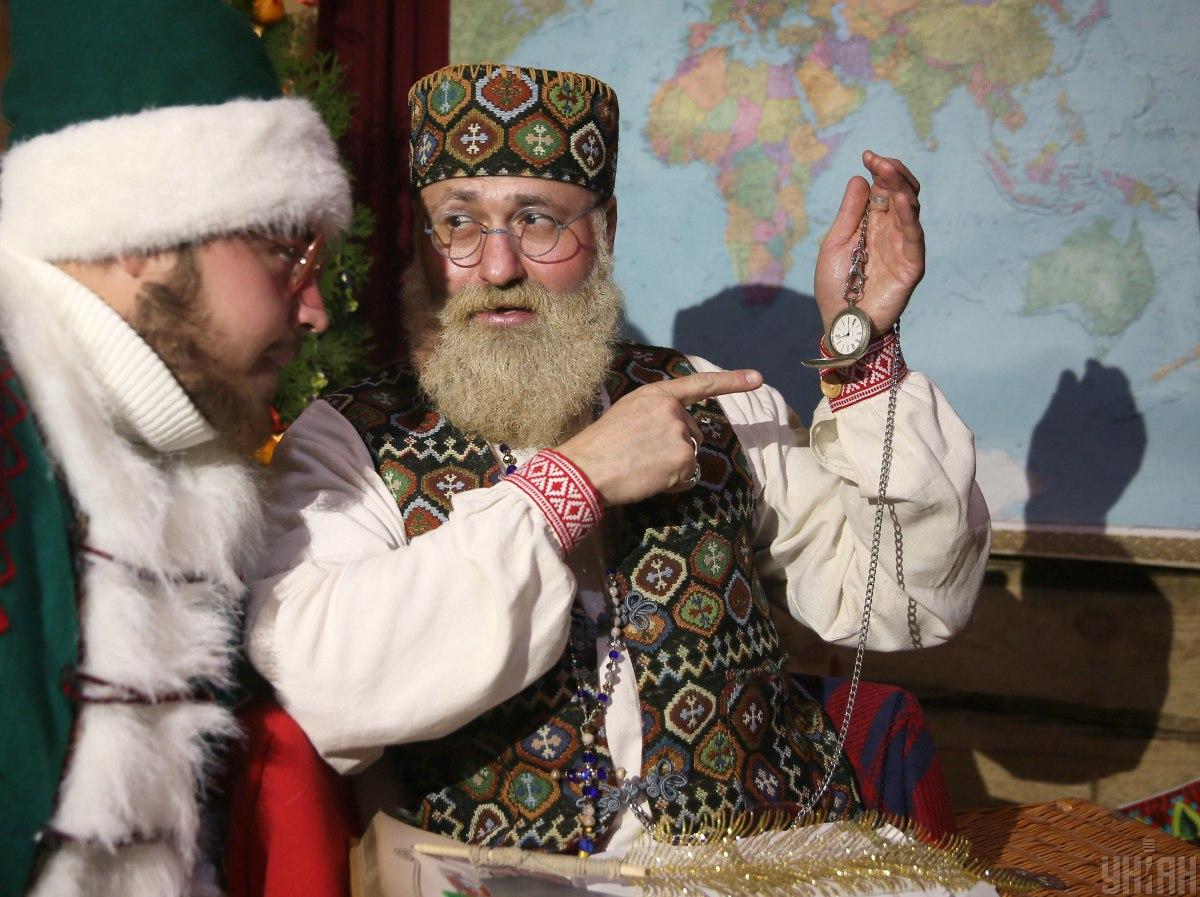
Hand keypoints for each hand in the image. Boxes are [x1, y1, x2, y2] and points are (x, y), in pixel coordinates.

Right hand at [557, 369, 762, 505]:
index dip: (732, 380)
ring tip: (642, 467)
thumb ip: (655, 413)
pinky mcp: (683, 459)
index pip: (700, 384)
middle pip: (694, 433)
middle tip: (642, 455)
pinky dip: (672, 484)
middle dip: (677, 447)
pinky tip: (649, 479)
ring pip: (690, 457)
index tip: (758, 378)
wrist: (586, 468)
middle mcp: (673, 409)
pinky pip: (687, 478)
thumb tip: (680, 429)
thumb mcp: (627, 413)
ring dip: (673, 467)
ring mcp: (680, 434)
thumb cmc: (599, 445)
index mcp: (656, 394)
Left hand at [814, 150, 924, 335]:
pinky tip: (901, 200)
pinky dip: (909, 217)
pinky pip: (914, 238)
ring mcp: (903, 247)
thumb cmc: (836, 287)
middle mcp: (892, 232)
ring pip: (911, 210)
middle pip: (902, 193)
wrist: (841, 324)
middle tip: (879, 160)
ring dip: (902, 188)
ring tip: (889, 170)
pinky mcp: (912, 266)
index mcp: (874, 224)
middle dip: (893, 173)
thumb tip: (860, 178)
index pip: (885, 189)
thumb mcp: (835, 244)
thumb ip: (850, 214)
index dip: (881, 170)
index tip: (868, 156)